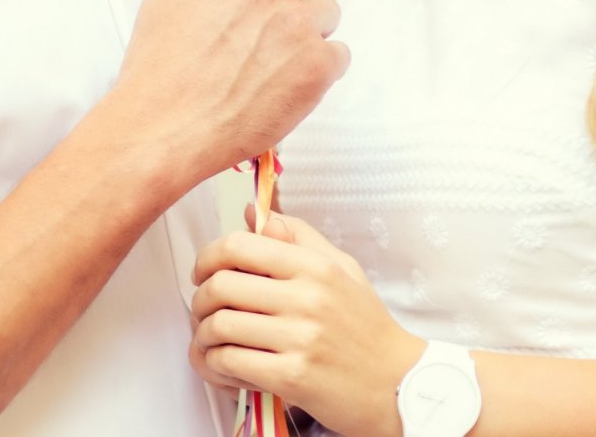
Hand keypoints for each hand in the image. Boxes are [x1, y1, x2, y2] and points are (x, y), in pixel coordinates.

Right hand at [110, 0, 345, 189]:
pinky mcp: (316, 67)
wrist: (161, 132)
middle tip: (266, 25)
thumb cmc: (159, 66)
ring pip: (328, 10)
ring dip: (307, 31)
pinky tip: (284, 84)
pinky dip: (317, 70)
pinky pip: (339, 54)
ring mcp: (296, 25)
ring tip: (270, 61)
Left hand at [189, 211, 422, 436]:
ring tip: (209, 340)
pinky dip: (215, 364)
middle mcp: (305, 297)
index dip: (208, 257)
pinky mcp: (292, 377)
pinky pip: (231, 363)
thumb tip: (254, 212)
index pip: (240, 245)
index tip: (204, 271)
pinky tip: (222, 364)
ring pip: (220, 326)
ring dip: (204, 335)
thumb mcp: (341, 267)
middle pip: (222, 285)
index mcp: (314, 265)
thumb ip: (298, 236)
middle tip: (203, 309)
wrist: (396, 383)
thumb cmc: (365, 324)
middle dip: (200, 299)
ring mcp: (299, 338)